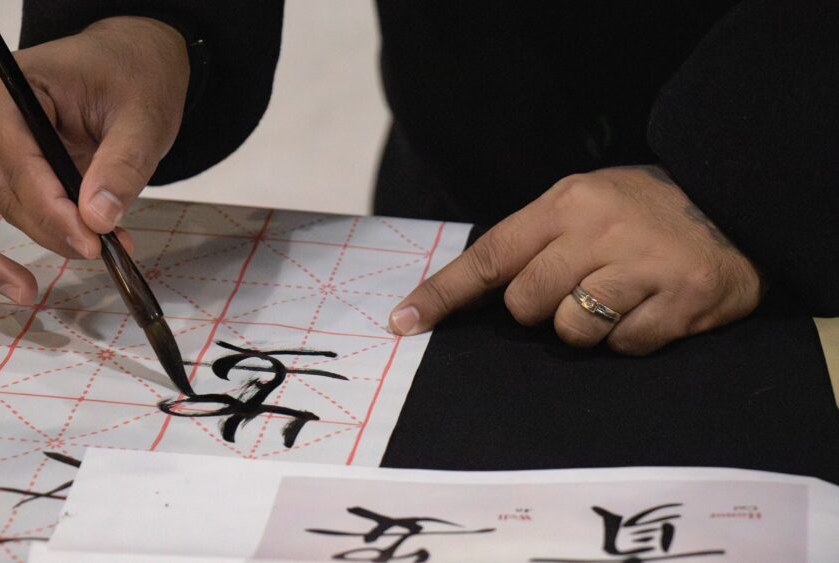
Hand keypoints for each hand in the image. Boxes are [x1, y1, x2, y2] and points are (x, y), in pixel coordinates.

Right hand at [0, 16, 188, 309]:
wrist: (128, 64)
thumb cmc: (131, 78)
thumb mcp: (143, 116)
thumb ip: (123, 165)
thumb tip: (98, 219)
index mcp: (9, 92)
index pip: (19, 162)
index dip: (52, 211)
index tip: (92, 243)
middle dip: (45, 233)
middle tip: (95, 255)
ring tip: (22, 294)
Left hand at [388, 166, 763, 354]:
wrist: (734, 202)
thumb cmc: (643, 210)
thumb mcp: (584, 200)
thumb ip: (535, 238)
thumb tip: (477, 288)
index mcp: (566, 203)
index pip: (488, 255)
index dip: (443, 293)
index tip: (404, 320)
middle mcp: (598, 231)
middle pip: (525, 303)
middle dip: (539, 309)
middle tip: (574, 287)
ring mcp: (641, 268)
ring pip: (570, 331)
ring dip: (584, 328)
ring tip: (615, 299)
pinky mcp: (679, 303)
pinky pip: (622, 347)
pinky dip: (628, 338)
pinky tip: (649, 307)